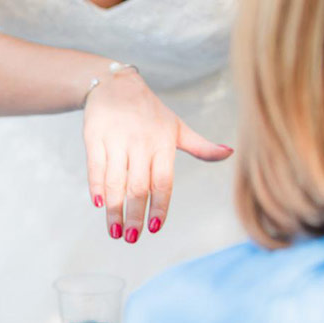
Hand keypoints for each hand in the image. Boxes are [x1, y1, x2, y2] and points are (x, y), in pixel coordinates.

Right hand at [83, 69, 231, 242]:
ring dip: (114, 210)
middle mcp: (140, 143)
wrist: (115, 84)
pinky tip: (99, 204)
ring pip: (115, 181)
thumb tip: (229, 152)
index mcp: (163, 143)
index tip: (154, 229)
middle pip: (138, 187)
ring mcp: (116, 140)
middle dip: (135, 216)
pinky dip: (96, 187)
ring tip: (114, 231)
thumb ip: (201, 146)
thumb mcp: (177, 126)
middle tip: (131, 238)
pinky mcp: (94, 136)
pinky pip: (95, 167)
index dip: (159, 207)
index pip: (163, 182)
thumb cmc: (149, 111)